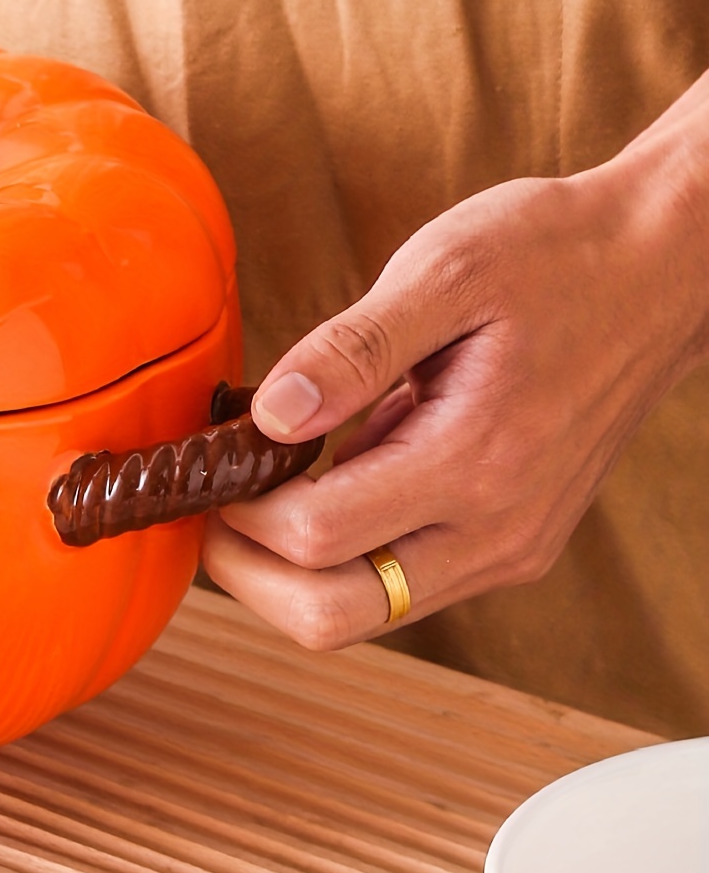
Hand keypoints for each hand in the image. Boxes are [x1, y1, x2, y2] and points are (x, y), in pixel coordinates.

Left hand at [200, 138, 708, 649]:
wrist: (662, 268)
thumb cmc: (554, 255)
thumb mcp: (444, 269)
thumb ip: (350, 349)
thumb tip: (269, 416)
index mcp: (475, 464)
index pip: (314, 542)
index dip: (236, 511)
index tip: (210, 455)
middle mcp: (496, 532)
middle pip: (330, 617)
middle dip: (247, 571)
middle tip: (212, 494)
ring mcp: (507, 547)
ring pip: (364, 611)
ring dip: (290, 565)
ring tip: (261, 474)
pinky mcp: (508, 542)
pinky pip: (399, 579)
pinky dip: (343, 547)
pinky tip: (324, 470)